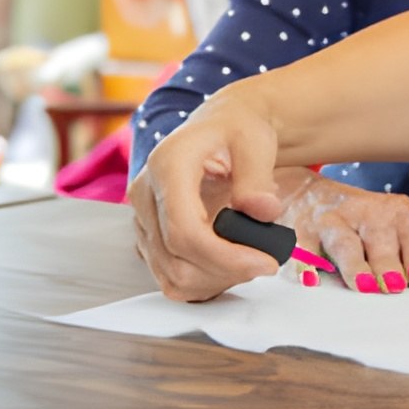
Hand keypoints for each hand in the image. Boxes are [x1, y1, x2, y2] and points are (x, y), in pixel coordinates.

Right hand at [128, 80, 288, 301]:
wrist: (223, 127)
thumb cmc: (238, 129)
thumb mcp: (255, 140)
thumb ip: (257, 178)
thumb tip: (263, 212)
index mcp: (167, 165)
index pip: (184, 230)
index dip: (225, 257)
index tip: (265, 262)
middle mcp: (145, 193)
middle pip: (176, 260)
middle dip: (226, 271)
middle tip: (266, 262)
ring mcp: (142, 218)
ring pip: (171, 276)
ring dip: (216, 280)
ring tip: (249, 259)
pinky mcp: (148, 236)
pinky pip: (170, 276)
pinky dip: (203, 281)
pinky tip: (230, 263)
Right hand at [276, 170, 408, 292]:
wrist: (312, 194)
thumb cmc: (366, 220)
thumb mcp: (400, 224)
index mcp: (395, 212)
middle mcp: (365, 212)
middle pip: (379, 238)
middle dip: (387, 263)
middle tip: (392, 287)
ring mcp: (333, 221)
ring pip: (344, 242)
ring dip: (354, 264)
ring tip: (363, 285)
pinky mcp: (303, 231)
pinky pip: (303, 247)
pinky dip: (305, 263)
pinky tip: (311, 280)